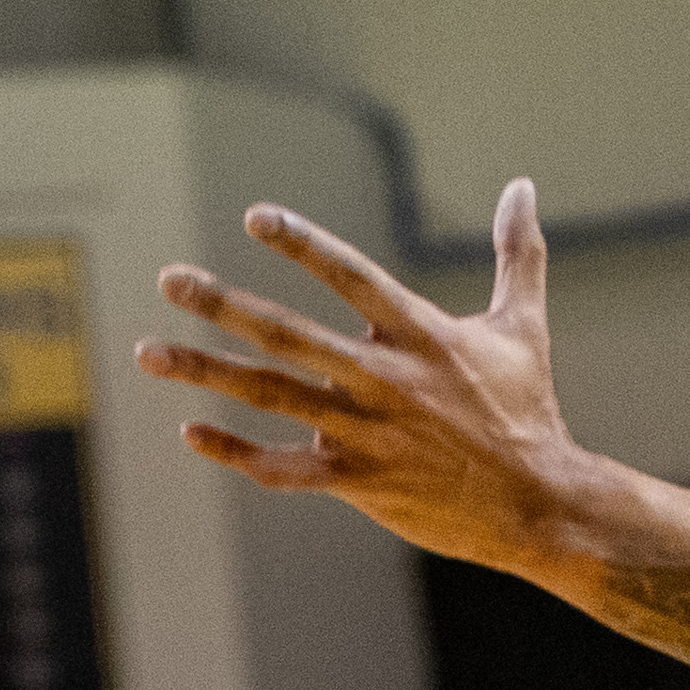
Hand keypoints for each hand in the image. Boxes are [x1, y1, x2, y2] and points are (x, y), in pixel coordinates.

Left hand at [136, 186, 600, 571]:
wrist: (540, 505)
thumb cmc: (527, 410)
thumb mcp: (523, 326)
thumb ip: (518, 252)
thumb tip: (523, 184)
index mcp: (421, 335)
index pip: (352, 276)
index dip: (305, 244)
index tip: (256, 216)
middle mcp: (385, 378)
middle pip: (290, 334)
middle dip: (223, 305)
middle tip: (169, 278)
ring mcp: (367, 432)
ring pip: (270, 395)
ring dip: (205, 372)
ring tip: (149, 351)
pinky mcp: (358, 482)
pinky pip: (283, 467)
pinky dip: (235, 451)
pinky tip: (190, 431)